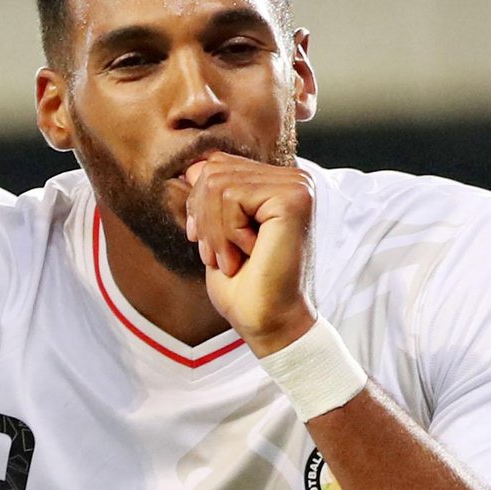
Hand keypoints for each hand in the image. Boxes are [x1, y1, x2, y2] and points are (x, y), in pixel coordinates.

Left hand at [182, 154, 317, 355]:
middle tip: (221, 257)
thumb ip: (210, 197)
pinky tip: (248, 254)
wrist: (268, 323)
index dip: (198, 205)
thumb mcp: (217, 233)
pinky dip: (227, 233)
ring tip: (233, 259)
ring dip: (215, 231)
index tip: (206, 244)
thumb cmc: (244, 286)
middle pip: (213, 169)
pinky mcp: (294, 198)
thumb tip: (192, 166)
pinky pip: (231, 196)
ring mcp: (297, 185)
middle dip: (204, 219)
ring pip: (218, 183)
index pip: (216, 165)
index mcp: (277, 184)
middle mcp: (293, 179)